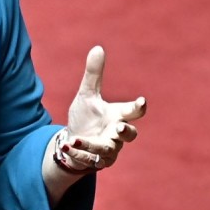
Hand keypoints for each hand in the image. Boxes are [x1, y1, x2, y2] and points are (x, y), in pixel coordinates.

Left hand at [59, 46, 145, 171]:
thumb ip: (94, 74)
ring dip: (92, 145)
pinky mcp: (98, 161)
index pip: (133, 111)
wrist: (74, 141)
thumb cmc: (86, 116)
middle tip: (118, 128)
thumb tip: (98, 48)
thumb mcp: (86, 95)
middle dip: (126, 132)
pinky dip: (79, 154)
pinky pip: (91, 160)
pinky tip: (66, 146)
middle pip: (131, 135)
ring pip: (108, 150)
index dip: (138, 107)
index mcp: (117, 115)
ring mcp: (109, 149)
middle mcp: (117, 133)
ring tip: (75, 139)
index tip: (142, 101)